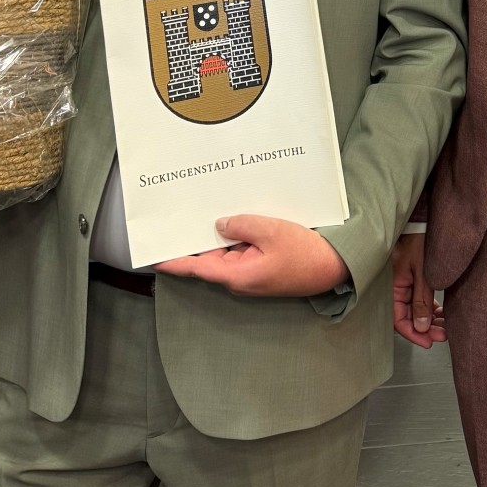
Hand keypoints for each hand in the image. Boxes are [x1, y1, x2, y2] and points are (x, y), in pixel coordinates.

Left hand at [155, 214, 348, 297]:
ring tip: (213, 209)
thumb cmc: (305, 253)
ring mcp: (252, 273)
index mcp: (236, 275)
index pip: (195, 268)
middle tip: (183, 215)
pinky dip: (239, 235)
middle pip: (210, 257)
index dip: (173, 261)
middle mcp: (240, 278)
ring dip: (222, 234)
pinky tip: (241, 216)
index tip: (153, 256)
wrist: (334, 267)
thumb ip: (241, 225)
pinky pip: (243, 250)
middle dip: (198, 238)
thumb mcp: (270, 230)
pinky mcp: (263, 267)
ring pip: (228, 251)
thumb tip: (220, 224)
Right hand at [391, 231, 444, 348]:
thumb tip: (422, 327)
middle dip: (425, 329)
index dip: (414, 334)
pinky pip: (418, 300)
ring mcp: (403, 284)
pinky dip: (429, 308)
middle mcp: (395, 288)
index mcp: (392, 288)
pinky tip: (440, 313)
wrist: (421, 221)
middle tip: (442, 335)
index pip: (398, 320)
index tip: (429, 342)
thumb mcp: (423, 273)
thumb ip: (422, 301)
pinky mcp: (411, 279)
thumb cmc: (418, 242)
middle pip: (407, 317)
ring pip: (414, 310)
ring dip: (429, 320)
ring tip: (445, 326)